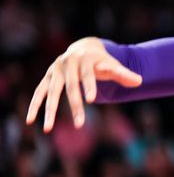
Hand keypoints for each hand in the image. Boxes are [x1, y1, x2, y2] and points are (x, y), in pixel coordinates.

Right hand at [26, 37, 141, 132]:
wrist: (84, 48)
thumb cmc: (102, 61)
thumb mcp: (113, 65)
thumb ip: (124, 74)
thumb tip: (140, 82)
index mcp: (86, 60)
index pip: (88, 75)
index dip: (89, 86)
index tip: (91, 100)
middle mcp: (68, 64)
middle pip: (71, 86)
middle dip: (75, 105)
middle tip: (80, 124)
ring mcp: (56, 70)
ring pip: (51, 91)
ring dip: (50, 110)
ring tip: (48, 129)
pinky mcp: (48, 77)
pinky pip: (39, 92)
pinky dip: (35, 105)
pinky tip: (30, 121)